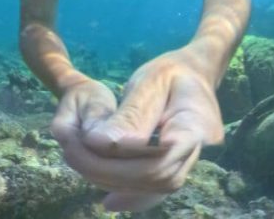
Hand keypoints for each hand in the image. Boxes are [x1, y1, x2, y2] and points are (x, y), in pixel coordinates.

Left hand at [63, 51, 223, 211]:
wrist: (193, 75)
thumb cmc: (171, 73)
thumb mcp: (150, 82)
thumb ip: (129, 114)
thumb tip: (97, 143)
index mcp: (197, 120)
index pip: (164, 152)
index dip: (128, 161)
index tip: (90, 144)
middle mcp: (201, 148)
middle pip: (158, 175)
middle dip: (112, 172)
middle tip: (73, 154)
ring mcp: (192, 161)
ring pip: (155, 186)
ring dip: (116, 182)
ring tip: (81, 163)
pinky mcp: (179, 168)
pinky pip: (157, 189)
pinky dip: (131, 194)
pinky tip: (108, 199)